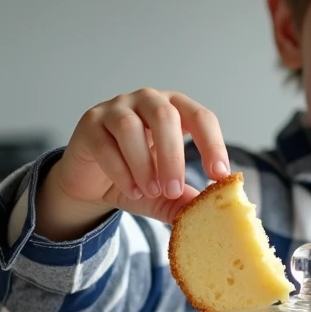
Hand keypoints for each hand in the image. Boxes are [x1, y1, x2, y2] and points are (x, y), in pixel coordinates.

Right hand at [36, 89, 230, 238]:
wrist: (91, 183)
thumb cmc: (135, 178)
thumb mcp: (164, 194)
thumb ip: (183, 200)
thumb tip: (208, 210)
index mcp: (175, 108)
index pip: (200, 117)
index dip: (212, 144)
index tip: (220, 175)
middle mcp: (147, 100)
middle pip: (165, 116)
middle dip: (173, 157)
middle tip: (175, 190)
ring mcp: (116, 108)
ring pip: (131, 128)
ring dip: (144, 164)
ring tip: (151, 192)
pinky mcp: (90, 123)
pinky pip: (106, 144)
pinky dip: (121, 172)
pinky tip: (133, 191)